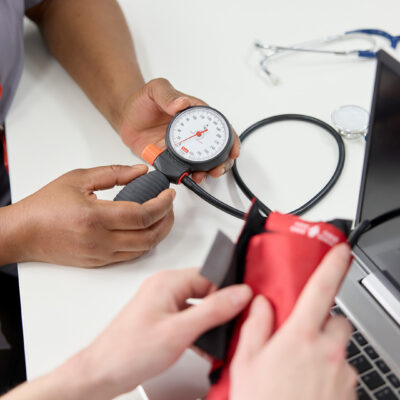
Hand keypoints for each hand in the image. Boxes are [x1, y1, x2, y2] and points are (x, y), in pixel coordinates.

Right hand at [9, 165, 174, 266]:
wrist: (24, 233)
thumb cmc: (46, 206)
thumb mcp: (79, 179)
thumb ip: (114, 173)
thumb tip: (140, 171)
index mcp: (94, 217)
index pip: (142, 215)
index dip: (162, 205)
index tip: (169, 194)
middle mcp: (100, 241)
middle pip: (149, 236)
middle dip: (167, 220)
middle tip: (169, 205)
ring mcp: (100, 255)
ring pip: (143, 249)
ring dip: (159, 233)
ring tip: (162, 216)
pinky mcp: (99, 263)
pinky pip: (131, 256)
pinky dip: (145, 243)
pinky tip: (146, 230)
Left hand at [53, 268, 251, 399]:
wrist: (102, 373)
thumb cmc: (129, 351)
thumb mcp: (179, 331)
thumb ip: (213, 310)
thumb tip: (239, 293)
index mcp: (168, 281)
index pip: (210, 274)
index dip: (228, 289)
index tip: (243, 304)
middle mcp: (165, 287)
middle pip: (205, 289)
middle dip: (220, 307)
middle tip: (232, 324)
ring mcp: (162, 303)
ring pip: (198, 304)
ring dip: (210, 320)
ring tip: (217, 337)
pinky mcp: (161, 318)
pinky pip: (188, 317)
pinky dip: (199, 329)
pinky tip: (204, 344)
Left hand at [117, 78, 239, 182]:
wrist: (125, 116)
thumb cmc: (143, 101)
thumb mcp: (156, 90)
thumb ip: (168, 95)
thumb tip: (182, 103)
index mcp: (195, 115)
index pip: (219, 127)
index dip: (231, 139)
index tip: (233, 149)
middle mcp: (192, 133)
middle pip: (215, 150)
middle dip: (222, 162)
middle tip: (218, 169)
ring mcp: (182, 148)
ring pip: (201, 164)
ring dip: (206, 173)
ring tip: (201, 176)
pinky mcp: (170, 160)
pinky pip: (181, 171)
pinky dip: (187, 177)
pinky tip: (188, 179)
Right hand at [231, 244, 356, 399]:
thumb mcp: (246, 361)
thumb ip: (255, 324)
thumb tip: (261, 303)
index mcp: (301, 338)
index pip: (321, 290)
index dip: (333, 265)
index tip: (342, 250)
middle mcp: (328, 352)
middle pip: (335, 320)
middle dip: (321, 321)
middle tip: (300, 335)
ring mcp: (342, 374)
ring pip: (339, 348)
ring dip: (325, 349)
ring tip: (300, 369)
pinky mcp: (349, 393)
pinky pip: (343, 371)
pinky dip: (329, 372)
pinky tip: (308, 387)